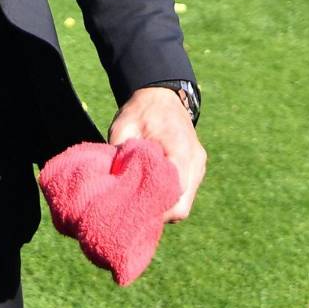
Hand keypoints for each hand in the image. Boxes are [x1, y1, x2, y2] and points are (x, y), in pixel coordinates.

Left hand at [109, 87, 205, 221]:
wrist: (160, 94)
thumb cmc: (140, 109)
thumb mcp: (124, 126)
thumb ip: (120, 153)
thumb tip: (110, 182)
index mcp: (180, 149)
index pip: (175, 191)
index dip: (156, 206)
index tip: (135, 209)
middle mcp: (195, 161)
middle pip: (183, 205)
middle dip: (159, 213)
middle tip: (134, 211)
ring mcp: (198, 166)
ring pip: (184, 202)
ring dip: (164, 206)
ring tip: (139, 201)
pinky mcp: (195, 168)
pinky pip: (184, 192)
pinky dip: (169, 196)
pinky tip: (149, 192)